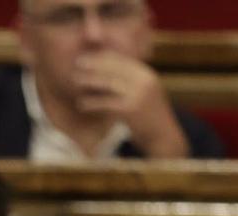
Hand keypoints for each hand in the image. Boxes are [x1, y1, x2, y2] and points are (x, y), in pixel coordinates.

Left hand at [69, 52, 186, 157]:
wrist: (163, 137)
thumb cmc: (150, 117)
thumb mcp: (145, 94)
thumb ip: (132, 82)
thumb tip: (110, 71)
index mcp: (147, 74)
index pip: (123, 59)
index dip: (103, 56)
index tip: (89, 55)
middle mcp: (145, 81)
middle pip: (114, 67)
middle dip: (94, 64)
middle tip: (77, 62)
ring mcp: (138, 94)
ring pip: (108, 82)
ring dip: (90, 79)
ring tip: (75, 80)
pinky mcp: (130, 109)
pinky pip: (105, 102)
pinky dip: (92, 103)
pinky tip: (81, 104)